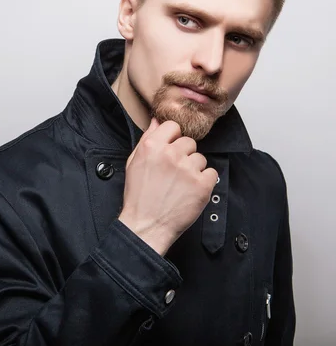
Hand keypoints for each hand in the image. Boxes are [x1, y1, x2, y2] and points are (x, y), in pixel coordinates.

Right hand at [118, 118, 217, 255]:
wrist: (146, 224)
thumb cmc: (138, 196)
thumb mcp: (134, 163)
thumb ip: (147, 139)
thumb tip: (157, 121)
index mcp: (152, 147)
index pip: (173, 126)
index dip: (172, 138)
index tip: (170, 149)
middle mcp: (171, 154)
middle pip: (189, 142)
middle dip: (183, 155)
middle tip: (173, 172)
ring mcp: (188, 169)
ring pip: (200, 158)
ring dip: (193, 169)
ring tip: (180, 185)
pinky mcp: (203, 184)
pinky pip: (211, 173)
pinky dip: (204, 182)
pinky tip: (190, 191)